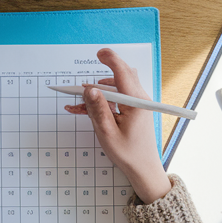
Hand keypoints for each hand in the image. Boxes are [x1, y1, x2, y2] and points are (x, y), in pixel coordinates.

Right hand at [64, 48, 171, 203]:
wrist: (143, 169)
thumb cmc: (128, 153)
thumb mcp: (107, 133)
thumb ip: (97, 109)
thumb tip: (89, 89)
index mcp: (136, 103)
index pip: (123, 73)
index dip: (111, 59)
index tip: (99, 53)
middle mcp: (139, 100)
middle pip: (120, 77)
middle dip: (99, 79)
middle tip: (80, 86)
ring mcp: (137, 105)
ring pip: (116, 88)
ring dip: (97, 92)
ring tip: (78, 103)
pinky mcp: (133, 111)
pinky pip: (115, 99)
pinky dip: (100, 101)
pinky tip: (81, 108)